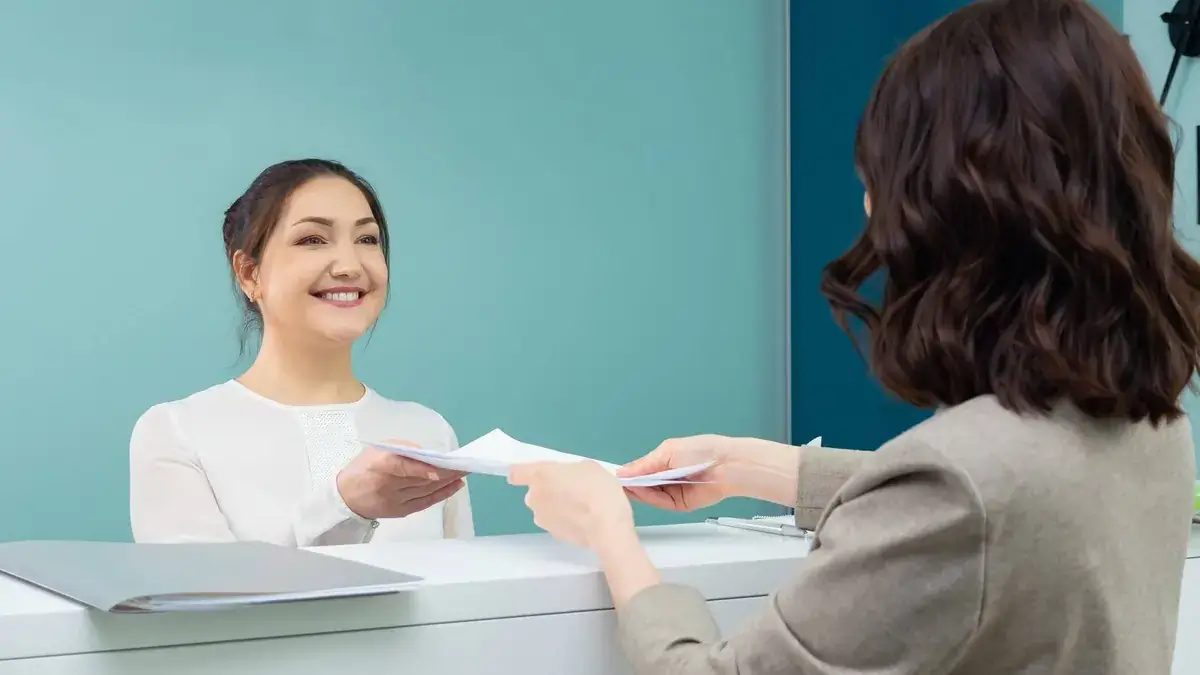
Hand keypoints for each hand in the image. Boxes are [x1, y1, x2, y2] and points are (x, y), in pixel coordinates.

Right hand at [336, 439, 465, 519]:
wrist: (345, 497)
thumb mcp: (377, 450)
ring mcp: (394, 501)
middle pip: (420, 479)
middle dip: (445, 472)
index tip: (442, 468)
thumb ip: (401, 449)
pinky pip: (425, 503)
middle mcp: (387, 484)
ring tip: (464, 472)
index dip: (423, 469)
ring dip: (447, 481)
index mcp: (378, 464)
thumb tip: (428, 454)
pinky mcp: (400, 511)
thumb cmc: (364, 468)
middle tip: (465, 464)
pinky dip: (442, 494)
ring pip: (425, 490)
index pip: (403, 467)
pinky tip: (455, 486)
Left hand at [508, 461, 634, 550]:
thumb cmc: (597, 488)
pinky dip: (565, 521)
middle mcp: (534, 497)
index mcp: (540, 476)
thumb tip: (566, 480)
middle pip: (535, 492)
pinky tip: (583, 520)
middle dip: (548, 491)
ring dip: (556, 507)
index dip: (523, 473)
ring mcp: (541, 518)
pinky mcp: (552, 534)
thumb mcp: (587, 467)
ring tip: (581, 507)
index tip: (536, 474)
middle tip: (571, 489)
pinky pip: (555, 522)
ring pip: (545, 508)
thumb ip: (568, 471)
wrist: (606, 525)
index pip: (516, 473)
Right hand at [618, 434, 800, 510]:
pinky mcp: (680, 505)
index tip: (610, 476)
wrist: (727, 465)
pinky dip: (650, 498)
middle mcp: (667, 479)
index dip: (627, 474)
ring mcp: (673, 492)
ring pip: (649, 495)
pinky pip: (661, 503)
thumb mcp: (668, 451)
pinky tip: (639, 492)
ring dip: (637, 491)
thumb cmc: (700, 450)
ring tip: (623, 487)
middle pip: (643, 485)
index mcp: (664, 462)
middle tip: (612, 485)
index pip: (640, 471)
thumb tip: (621, 472)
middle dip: (630, 484)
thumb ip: (644, 464)